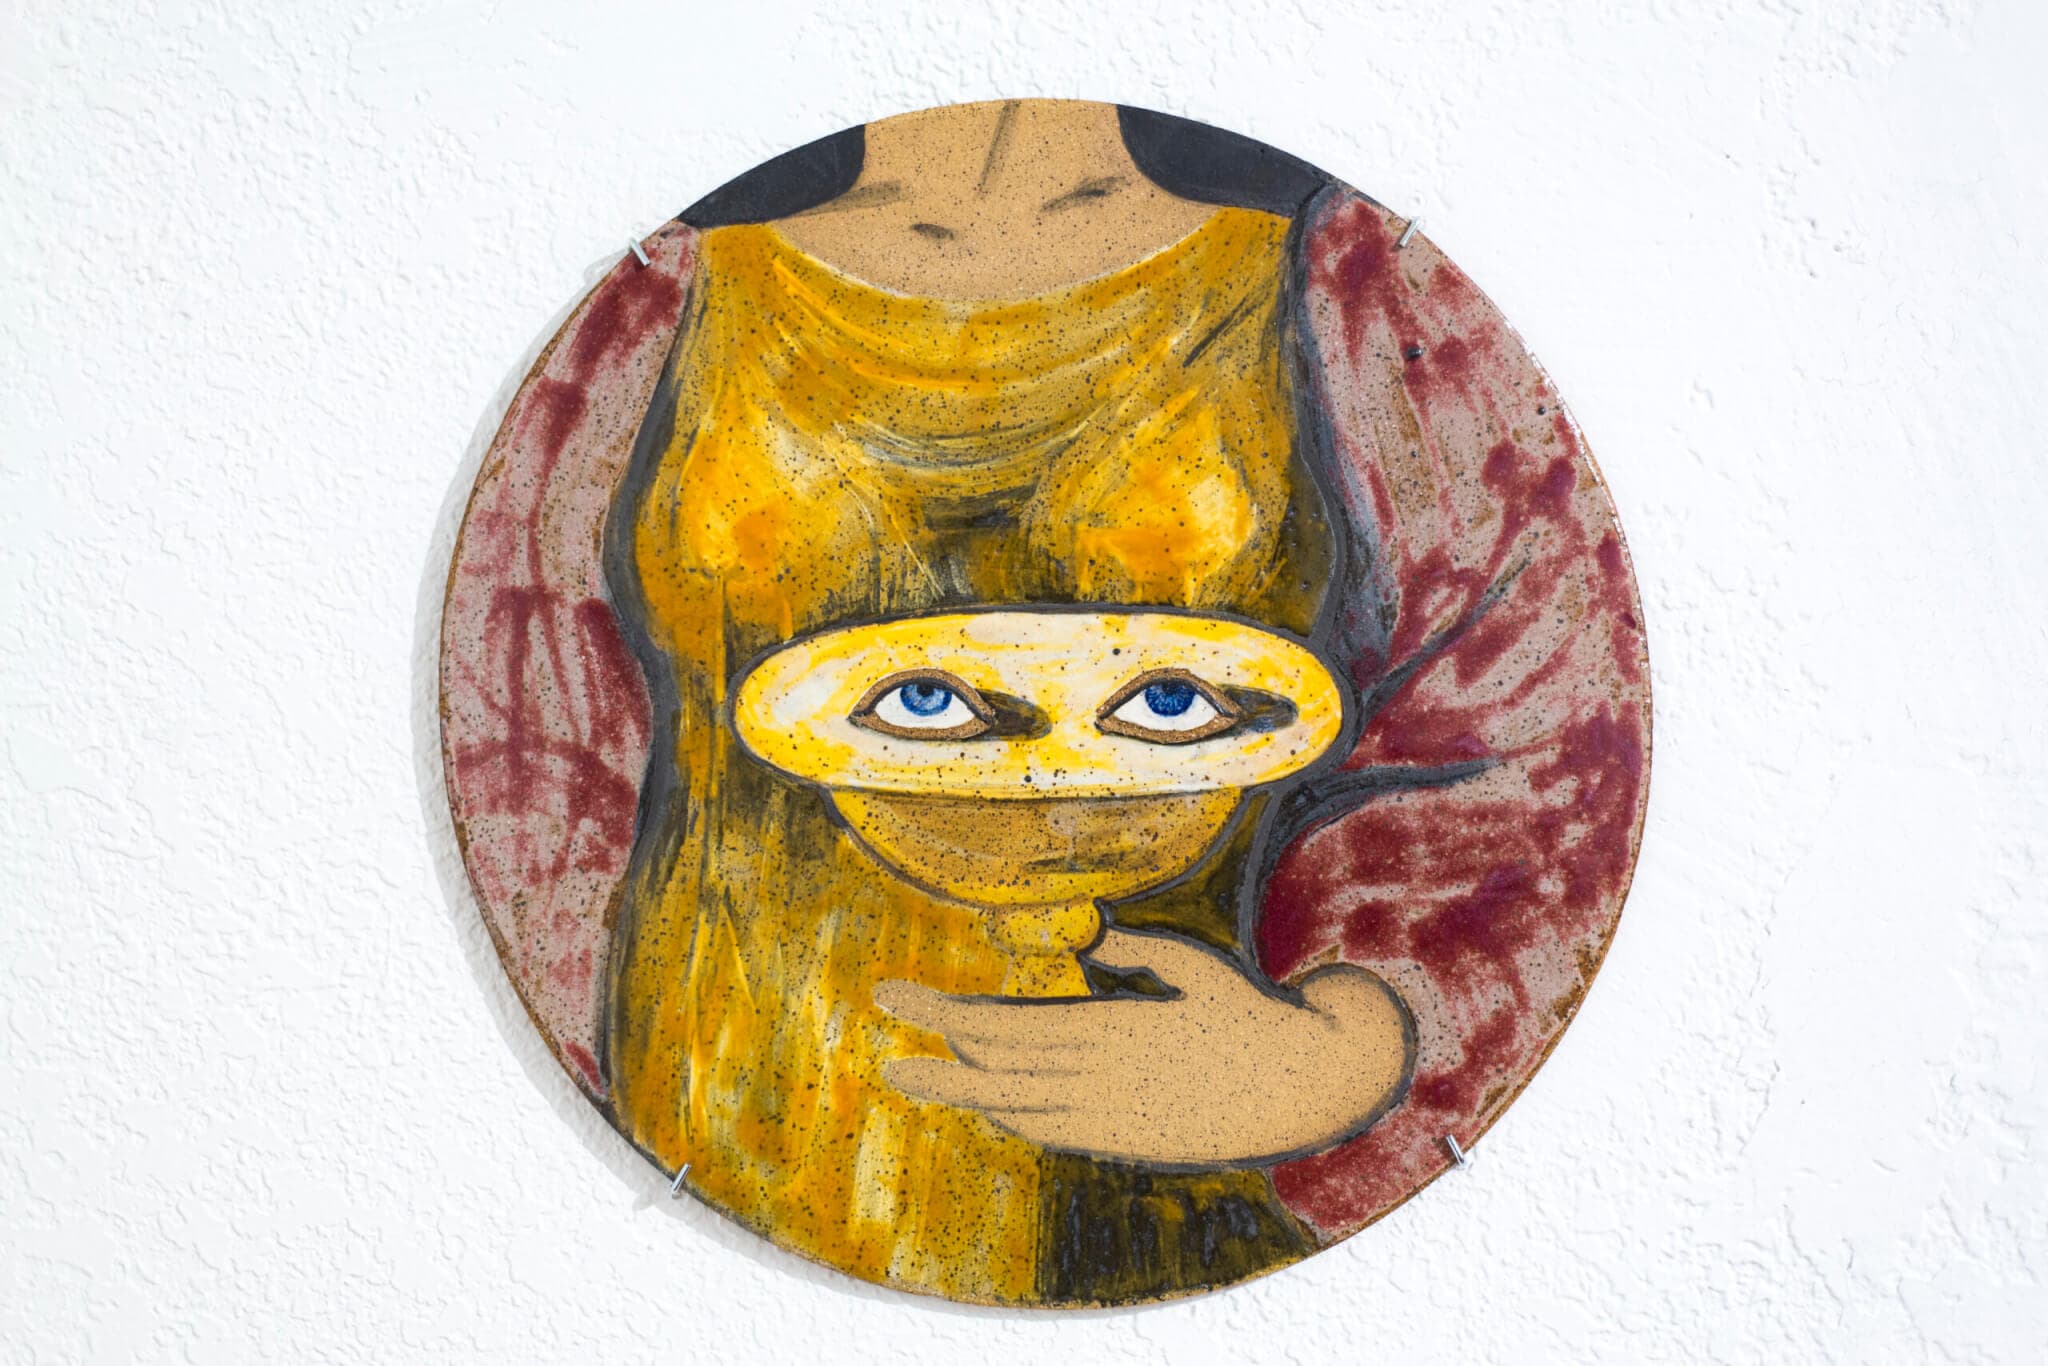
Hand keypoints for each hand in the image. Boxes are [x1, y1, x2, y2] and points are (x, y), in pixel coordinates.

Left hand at [875, 927, 1412, 1167]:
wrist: (1302, 1090)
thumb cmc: (1251, 1014)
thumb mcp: (1194, 966)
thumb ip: (1132, 949)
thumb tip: (1080, 927)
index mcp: (1113, 1032)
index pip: (1006, 1027)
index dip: (944, 1014)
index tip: (898, 997)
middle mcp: (1102, 1083)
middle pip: (997, 1073)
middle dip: (937, 1058)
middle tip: (885, 1052)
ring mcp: (1111, 1121)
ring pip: (1017, 1108)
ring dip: (964, 1091)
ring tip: (916, 1078)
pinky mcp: (1124, 1144)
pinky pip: (1050, 1132)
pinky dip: (1011, 1114)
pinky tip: (989, 1102)